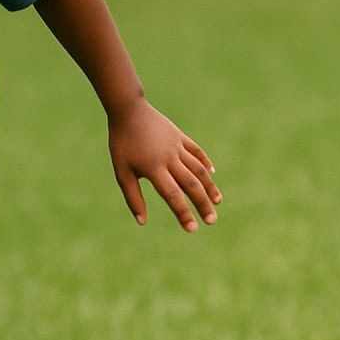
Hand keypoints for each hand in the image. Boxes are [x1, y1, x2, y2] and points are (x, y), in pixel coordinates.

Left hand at [108, 99, 220, 231]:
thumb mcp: (122, 171)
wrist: (128, 110)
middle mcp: (170, 158)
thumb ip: (133, 197)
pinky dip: (205, 163)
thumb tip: (142, 222)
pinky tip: (212, 174)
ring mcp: (177, 146)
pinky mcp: (180, 137)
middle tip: (211, 221)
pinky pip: (197, 152)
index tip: (192, 229)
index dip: (183, 214)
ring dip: (210, 187)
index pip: (173, 196)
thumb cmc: (122, 143)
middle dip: (203, 205)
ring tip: (217, 202)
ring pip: (199, 170)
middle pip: (191, 185)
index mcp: (154, 168)